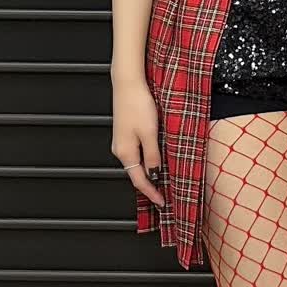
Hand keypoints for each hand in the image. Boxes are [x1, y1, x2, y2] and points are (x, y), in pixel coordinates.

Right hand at [111, 76, 166, 206]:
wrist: (128, 84)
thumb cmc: (138, 105)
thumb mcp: (150, 133)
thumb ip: (152, 155)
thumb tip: (154, 175)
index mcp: (126, 153)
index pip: (139, 180)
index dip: (151, 193)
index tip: (162, 203)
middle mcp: (121, 149)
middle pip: (136, 174)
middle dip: (150, 185)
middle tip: (165, 194)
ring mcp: (122, 141)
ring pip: (137, 163)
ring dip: (149, 172)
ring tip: (163, 180)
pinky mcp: (126, 132)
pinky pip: (137, 152)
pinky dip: (147, 160)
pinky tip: (156, 159)